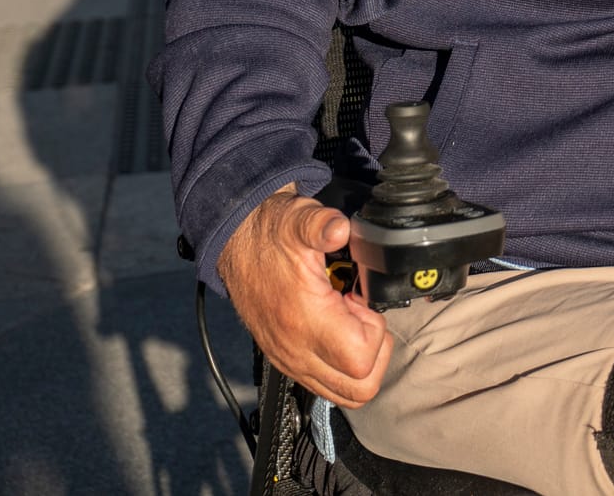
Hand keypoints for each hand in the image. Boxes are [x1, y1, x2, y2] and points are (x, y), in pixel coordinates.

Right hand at [220, 185, 391, 408]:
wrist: (238, 246)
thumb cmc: (271, 236)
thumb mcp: (299, 221)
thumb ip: (322, 225)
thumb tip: (338, 230)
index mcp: (304, 322)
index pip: (361, 361)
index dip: (375, 331)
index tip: (361, 302)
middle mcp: (296, 352)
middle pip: (359, 389)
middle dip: (375, 352)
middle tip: (363, 317)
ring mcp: (291, 360)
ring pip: (345, 393)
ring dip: (361, 362)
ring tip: (352, 322)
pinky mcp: (287, 360)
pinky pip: (327, 384)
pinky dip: (343, 364)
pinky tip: (338, 327)